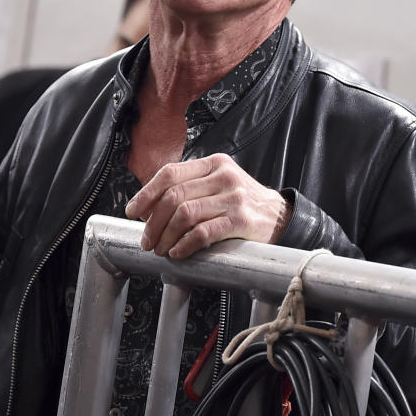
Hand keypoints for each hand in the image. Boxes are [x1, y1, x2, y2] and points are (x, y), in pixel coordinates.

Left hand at [124, 153, 291, 258]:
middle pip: (174, 195)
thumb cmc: (244, 204)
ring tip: (161, 249)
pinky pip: (203, 232)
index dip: (146, 193)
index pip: (170, 173)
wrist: (282, 217)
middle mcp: (223, 176)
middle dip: (153, 221)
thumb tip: (147, 209)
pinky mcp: (242, 220)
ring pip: (185, 214)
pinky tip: (179, 252)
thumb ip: (189, 190)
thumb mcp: (218, 186)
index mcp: (214, 163)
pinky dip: (185, 244)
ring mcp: (234, 197)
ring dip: (166, 235)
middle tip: (147, 240)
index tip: (132, 211)